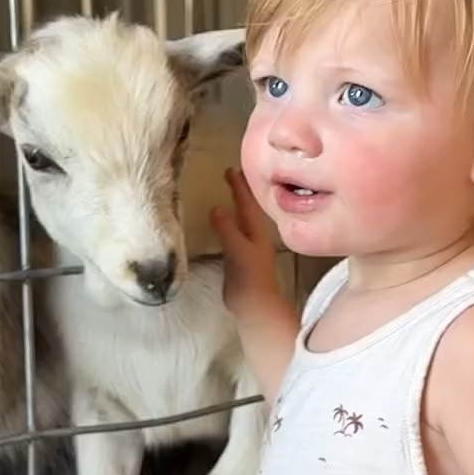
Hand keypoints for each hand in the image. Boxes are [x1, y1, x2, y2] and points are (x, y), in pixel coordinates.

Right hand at [210, 167, 278, 320]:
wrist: (254, 305)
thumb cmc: (249, 276)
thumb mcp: (236, 248)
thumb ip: (226, 228)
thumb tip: (216, 207)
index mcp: (257, 231)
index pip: (247, 203)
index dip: (239, 187)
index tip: (231, 169)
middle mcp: (256, 237)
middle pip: (248, 209)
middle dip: (240, 192)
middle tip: (231, 175)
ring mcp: (250, 248)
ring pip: (243, 221)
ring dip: (236, 207)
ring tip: (227, 195)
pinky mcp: (241, 260)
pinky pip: (235, 234)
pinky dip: (229, 224)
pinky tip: (223, 225)